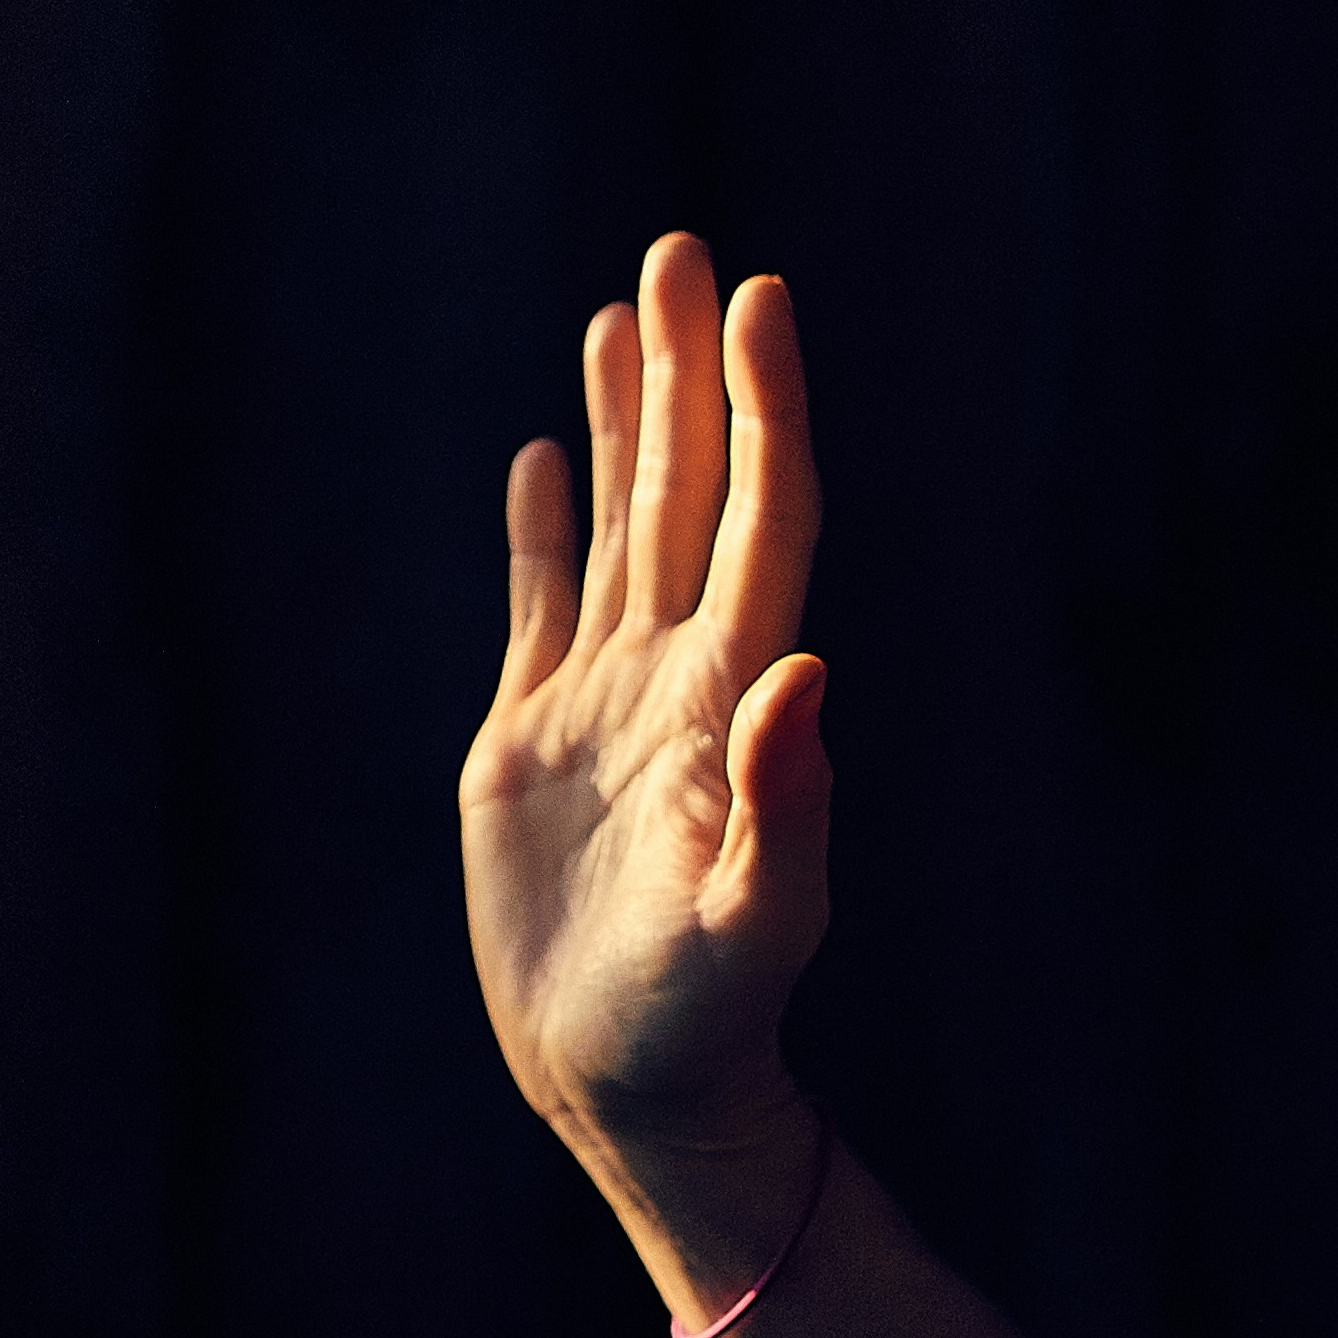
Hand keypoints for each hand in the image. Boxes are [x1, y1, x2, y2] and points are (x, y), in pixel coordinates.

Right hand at [460, 235, 831, 1195]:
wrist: (630, 1087)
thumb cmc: (702, 1022)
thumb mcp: (751, 926)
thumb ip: (784, 811)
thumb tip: (801, 677)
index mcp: (727, 699)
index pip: (756, 520)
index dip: (760, 409)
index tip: (759, 300)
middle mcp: (676, 677)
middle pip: (688, 492)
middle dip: (686, 372)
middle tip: (684, 250)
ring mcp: (606, 704)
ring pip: (621, 526)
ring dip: (627, 419)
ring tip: (621, 309)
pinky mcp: (535, 744)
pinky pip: (542, 604)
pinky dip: (548, 526)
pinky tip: (549, 457)